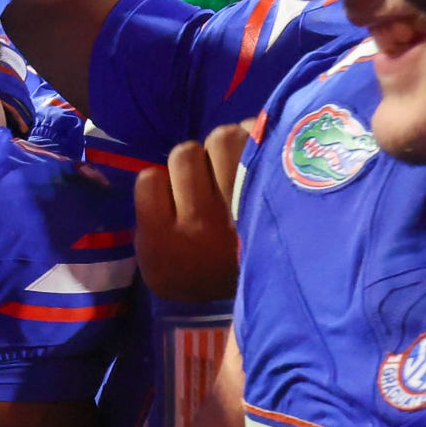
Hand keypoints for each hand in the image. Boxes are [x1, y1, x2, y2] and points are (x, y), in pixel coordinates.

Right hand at [134, 123, 249, 302]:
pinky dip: (256, 136)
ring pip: (221, 139)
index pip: (149, 179)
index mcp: (163, 241)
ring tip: (235, 164)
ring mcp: (240, 203)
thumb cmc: (206, 269)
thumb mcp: (159, 260)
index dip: (163, 183)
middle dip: (196, 161)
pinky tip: (258, 155)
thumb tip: (160, 174)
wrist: (267, 290)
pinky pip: (256, 137)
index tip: (177, 200)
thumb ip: (151, 219)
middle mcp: (199, 222)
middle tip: (210, 181)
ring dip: (226, 145)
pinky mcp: (276, 188)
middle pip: (185, 154)